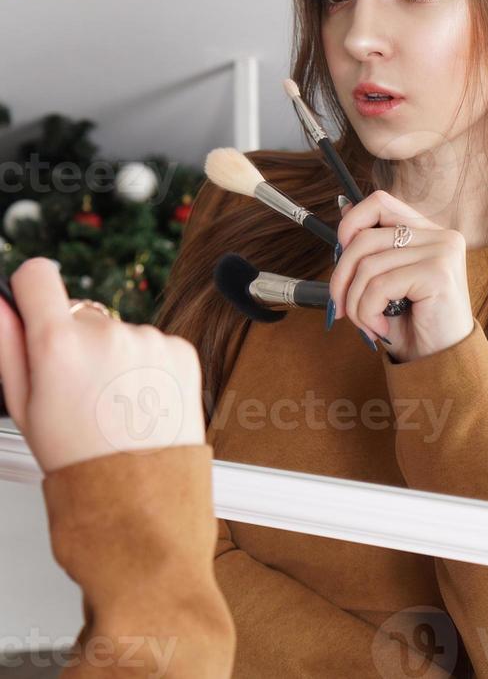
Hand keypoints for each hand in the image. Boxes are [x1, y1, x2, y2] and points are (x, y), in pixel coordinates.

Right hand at [0, 257, 205, 473]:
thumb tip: (1, 302)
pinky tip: (140, 403)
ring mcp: (148, 340)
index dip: (31, 288)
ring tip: (115, 406)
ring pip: (119, 333)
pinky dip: (147, 368)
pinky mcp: (180, 350)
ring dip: (115, 357)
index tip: (34, 304)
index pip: (38, 274)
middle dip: (76, 342)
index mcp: (59, 346)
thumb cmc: (78, 462)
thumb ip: (8, 344)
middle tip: (81, 391)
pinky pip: (153, 345)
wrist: (140, 501)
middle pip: (82, 314)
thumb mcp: (24, 407)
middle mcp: (107, 334)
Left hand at [330, 190, 474, 361]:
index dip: (351, 223)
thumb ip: (372, 249)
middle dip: (341, 277)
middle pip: (365, 237)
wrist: (442, 365)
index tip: (341, 254)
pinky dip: (368, 311)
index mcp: (429, 232)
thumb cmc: (414, 327)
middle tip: (340, 308)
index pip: (380, 202)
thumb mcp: (386, 283)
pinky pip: (379, 286)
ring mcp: (442, 252)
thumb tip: (344, 209)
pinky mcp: (438, 273)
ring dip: (356, 303)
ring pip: (368, 266)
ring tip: (367, 324)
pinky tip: (380, 328)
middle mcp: (440, 236)